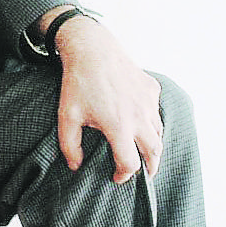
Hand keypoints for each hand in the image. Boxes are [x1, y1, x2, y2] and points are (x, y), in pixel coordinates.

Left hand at [49, 14, 162, 182]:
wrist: (92, 49)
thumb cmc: (78, 83)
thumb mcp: (66, 116)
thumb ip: (69, 145)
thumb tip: (75, 166)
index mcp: (119, 127)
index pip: (130, 163)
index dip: (123, 175)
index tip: (116, 177)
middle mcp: (139, 116)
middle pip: (155, 153)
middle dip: (150, 167)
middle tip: (144, 173)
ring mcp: (148, 101)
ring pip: (158, 132)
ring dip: (153, 145)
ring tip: (142, 150)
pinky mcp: (151, 88)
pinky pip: (155, 111)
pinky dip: (151, 121)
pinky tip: (139, 121)